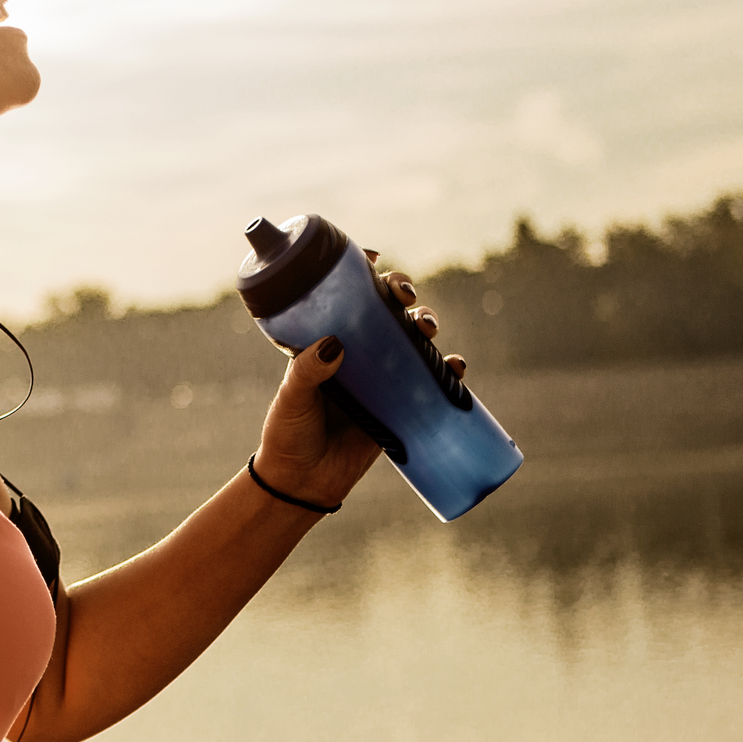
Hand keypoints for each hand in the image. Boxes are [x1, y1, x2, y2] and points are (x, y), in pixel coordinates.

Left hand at [252, 252, 467, 509]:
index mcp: (324, 342)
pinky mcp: (400, 405)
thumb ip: (307, 371)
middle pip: (385, 309)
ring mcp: (381, 377)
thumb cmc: (288, 435)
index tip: (373, 256)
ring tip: (426, 328)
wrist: (302, 484)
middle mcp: (356, 353)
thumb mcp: (291, 398)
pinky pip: (431, 380)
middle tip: (404, 294)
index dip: (362, 273)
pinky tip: (454, 366)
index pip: (344, 297)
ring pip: (411, 338)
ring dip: (426, 323)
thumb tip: (334, 345)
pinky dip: (448, 369)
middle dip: (401, 292)